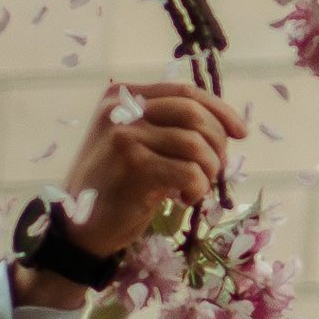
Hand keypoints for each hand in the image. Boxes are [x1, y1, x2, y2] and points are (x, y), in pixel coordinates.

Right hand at [16, 76, 246, 302]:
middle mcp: (122, 109)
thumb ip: (166, 125)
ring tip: (196, 187)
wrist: (78, 225)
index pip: (185, 92)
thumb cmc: (115, 185)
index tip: (241, 132)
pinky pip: (190, 172)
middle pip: (194, 114)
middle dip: (217, 143)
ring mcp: (126, 136)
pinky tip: (182, 199)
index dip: (220, 110)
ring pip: (196, 144)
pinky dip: (197, 189)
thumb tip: (225, 125)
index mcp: (123, 96)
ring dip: (209, 170)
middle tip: (215, 169)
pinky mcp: (135, 166)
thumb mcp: (135, 142)